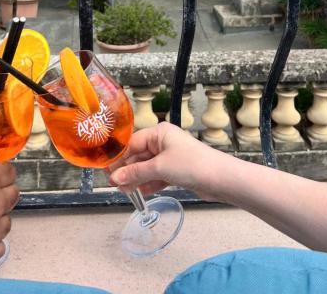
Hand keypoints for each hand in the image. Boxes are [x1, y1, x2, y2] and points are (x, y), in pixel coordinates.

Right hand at [109, 122, 229, 200]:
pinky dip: (148, 183)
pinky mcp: (176, 171)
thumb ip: (135, 173)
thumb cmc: (190, 164)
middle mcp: (163, 142)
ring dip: (136, 178)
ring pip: (147, 167)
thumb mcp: (159, 167)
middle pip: (139, 155)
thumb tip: (113, 179)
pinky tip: (139, 193)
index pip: (132, 142)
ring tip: (124, 192)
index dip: (119, 157)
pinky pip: (157, 176)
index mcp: (159, 133)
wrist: (220, 179)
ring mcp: (170, 157)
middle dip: (127, 170)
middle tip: (114, 185)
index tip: (106, 171)